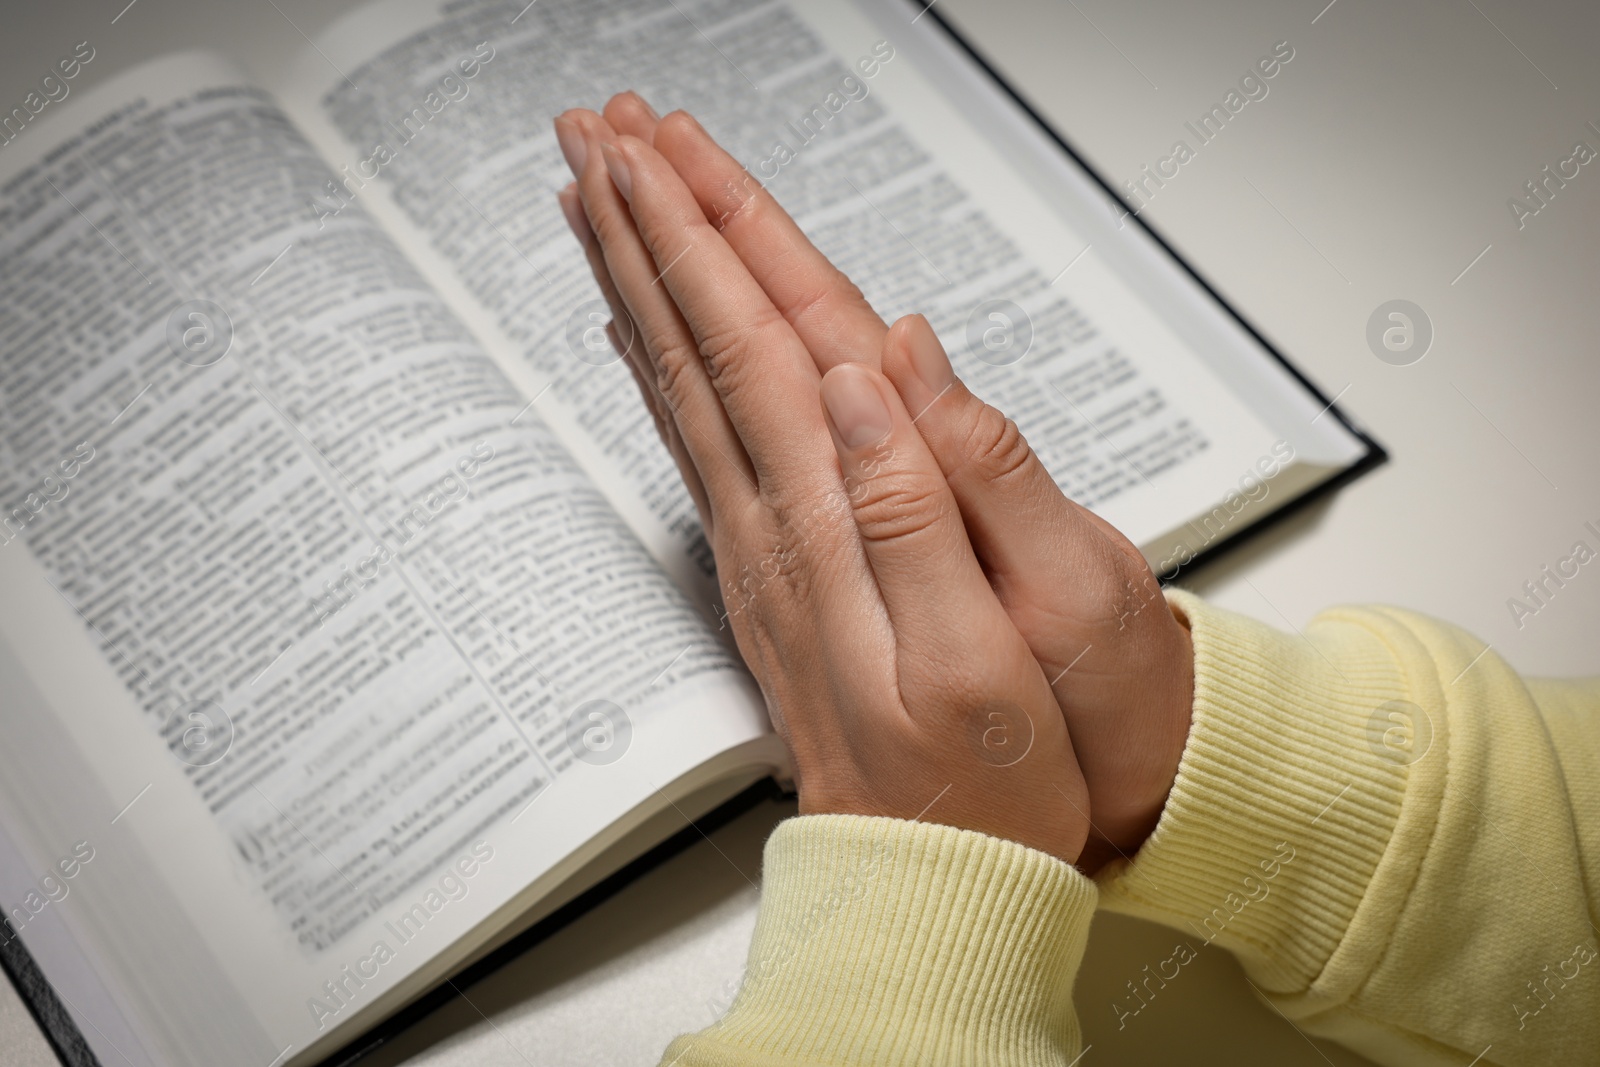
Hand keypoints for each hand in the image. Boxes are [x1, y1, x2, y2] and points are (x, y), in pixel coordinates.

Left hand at [554, 98, 1090, 862]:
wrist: (932, 879)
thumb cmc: (988, 778)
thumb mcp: (991, 655)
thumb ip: (926, 504)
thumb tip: (867, 380)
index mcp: (836, 522)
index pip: (759, 343)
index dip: (707, 236)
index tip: (656, 149)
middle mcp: (777, 524)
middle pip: (697, 342)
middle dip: (646, 226)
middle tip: (598, 130)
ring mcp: (760, 550)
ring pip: (679, 383)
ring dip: (636, 280)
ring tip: (596, 198)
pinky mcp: (766, 574)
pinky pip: (688, 445)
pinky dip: (655, 371)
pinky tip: (638, 335)